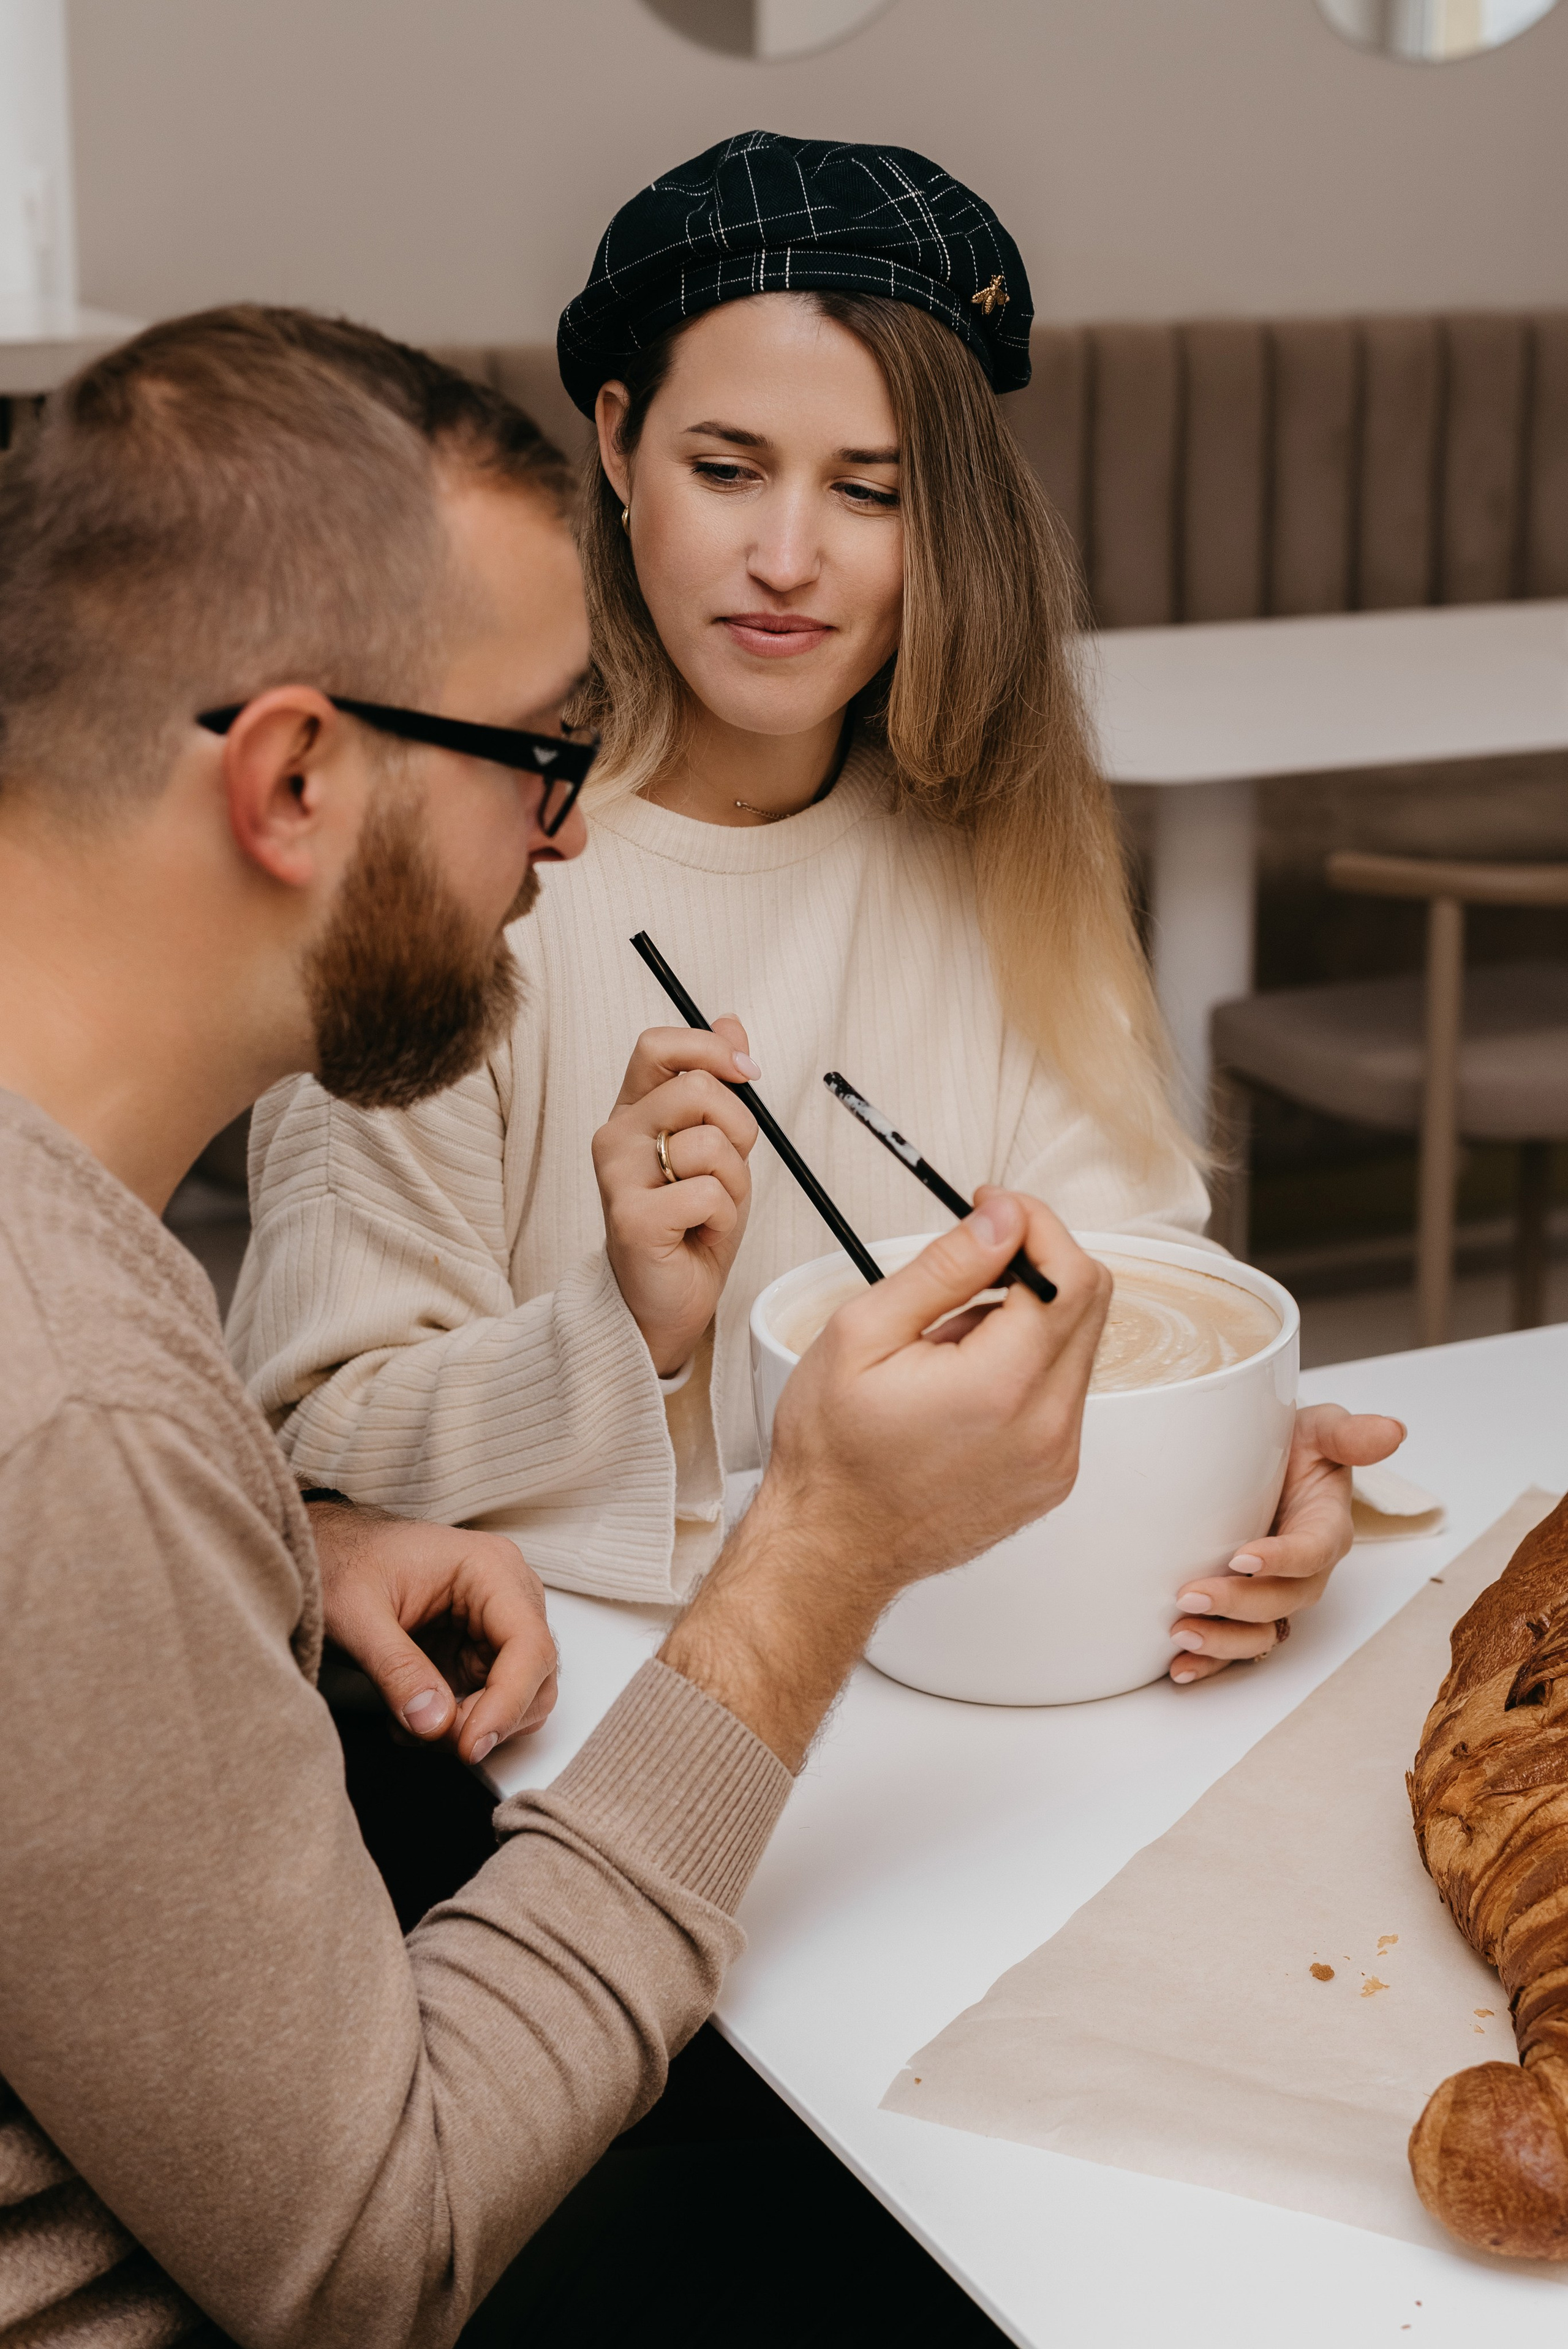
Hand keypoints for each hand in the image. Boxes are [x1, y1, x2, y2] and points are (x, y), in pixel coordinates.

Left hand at [309, 1504, 557, 1763]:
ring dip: (471, 1727)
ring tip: (412, 1726)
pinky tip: (412, 1716)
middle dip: (487, 1721)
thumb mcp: (356, 1615)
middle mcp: (507, 1594)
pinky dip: (456, 1724)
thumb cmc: (341, 1563)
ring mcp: (495, 1624)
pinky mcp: (478, 1650)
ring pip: (518, 1698)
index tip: (468, 1746)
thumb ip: (396, 1669)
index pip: (529, 1645)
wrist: (326, 1553)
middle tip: (429, 1737)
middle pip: (535, 1677)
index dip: (507, 1703)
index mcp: (490, 1568)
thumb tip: (435, 1724)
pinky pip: (488, 1702)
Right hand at [592, 1019, 759, 1375]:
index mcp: (634, 1110)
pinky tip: (702, 1233)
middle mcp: (615, 1135)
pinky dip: (724, 1217)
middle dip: (739, 1129)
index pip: (658, 1045)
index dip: (710, 1049)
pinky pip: (709, 1194)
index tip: (747, 1074)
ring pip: (710, 1145)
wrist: (666, 1300)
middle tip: (728, 1170)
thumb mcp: (716, 1145)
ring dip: (734, 1182)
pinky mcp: (631, 1218)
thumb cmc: (691, 1223)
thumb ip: (719, 1085)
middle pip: (696, 1089)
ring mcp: (617, 1176)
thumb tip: (731, 1021)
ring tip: (712, 1208)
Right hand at [662, 1190, 1110, 1767]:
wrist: (832, 1546)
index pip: (1069, 1275)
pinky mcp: (1055, 1476)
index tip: (993, 1209)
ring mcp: (1058, 1458)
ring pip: (1080, 1346)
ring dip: (1030, 1316)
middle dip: (1037, 1259)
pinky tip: (966, 1381)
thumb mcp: (863, 1333)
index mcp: (1002, 1387)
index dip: (1035, 1223)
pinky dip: (1029, 1365)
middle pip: (1091, 1304)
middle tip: (972, 1257)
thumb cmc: (832, 1451)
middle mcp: (1047, 1428)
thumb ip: (945, 1267)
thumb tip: (1002, 1219)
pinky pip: (1065, 1393)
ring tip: (950, 1339)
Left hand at [1166, 1401, 1406, 1683]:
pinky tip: (1177, 1668)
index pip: (1313, 1551)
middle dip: (1239, 1605)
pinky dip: (1210, 1662)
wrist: (1264, 1460)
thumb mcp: (1323, 1430)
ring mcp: (1275, 1594)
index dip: (1283, 1560)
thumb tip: (1392, 1430)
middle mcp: (1303, 1572)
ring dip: (1223, 1642)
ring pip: (1261, 1633)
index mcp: (1325, 1528)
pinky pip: (1235, 1646)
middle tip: (1191, 1595)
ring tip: (1180, 1634)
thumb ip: (1351, 1434)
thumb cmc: (1296, 1446)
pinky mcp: (1246, 1608)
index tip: (1242, 1557)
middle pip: (1282, 1601)